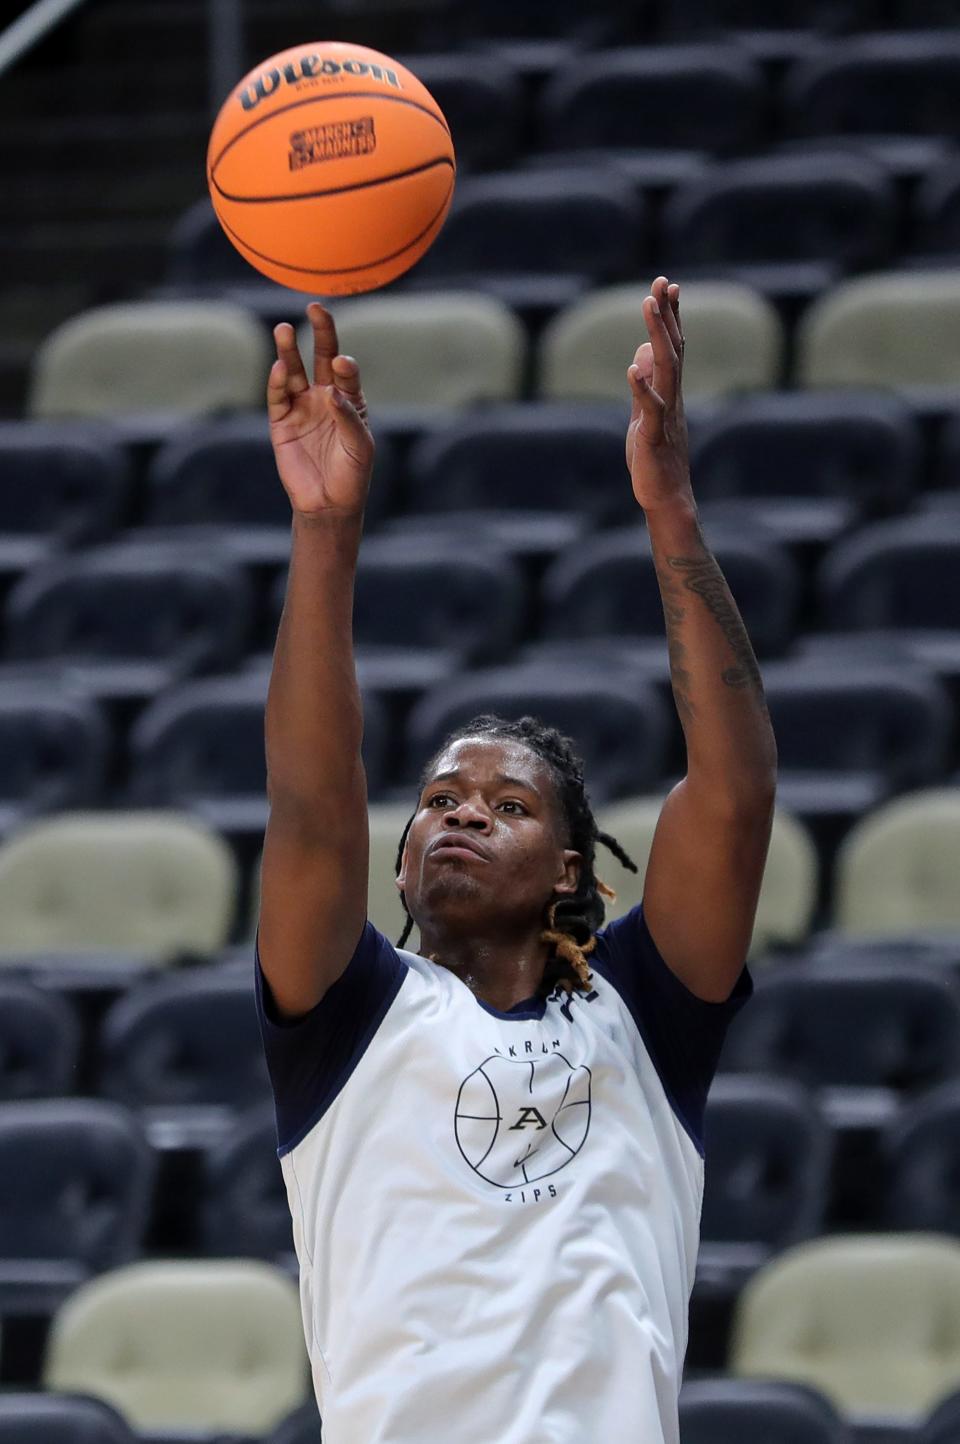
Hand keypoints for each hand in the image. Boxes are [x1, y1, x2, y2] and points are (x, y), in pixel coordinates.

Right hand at [267, 302, 373, 519]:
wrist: (328, 504)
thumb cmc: (352, 475)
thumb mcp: (360, 447)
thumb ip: (349, 418)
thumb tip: (332, 391)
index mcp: (350, 399)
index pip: (347, 372)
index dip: (345, 365)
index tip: (343, 364)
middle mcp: (325, 397)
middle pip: (321, 357)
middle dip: (320, 332)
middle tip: (316, 307)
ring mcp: (302, 407)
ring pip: (294, 371)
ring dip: (289, 351)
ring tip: (284, 329)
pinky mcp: (282, 422)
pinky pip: (278, 397)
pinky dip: (277, 382)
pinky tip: (279, 367)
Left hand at [625, 276, 693, 514]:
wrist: (666, 496)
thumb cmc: (655, 457)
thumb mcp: (645, 414)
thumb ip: (644, 384)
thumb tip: (641, 352)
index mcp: (670, 392)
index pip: (674, 347)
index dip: (671, 317)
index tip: (668, 286)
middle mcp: (672, 397)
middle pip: (673, 349)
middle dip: (667, 314)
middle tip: (662, 282)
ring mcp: (665, 415)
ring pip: (665, 369)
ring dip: (659, 335)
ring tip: (649, 306)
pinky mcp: (653, 435)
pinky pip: (650, 408)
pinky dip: (642, 387)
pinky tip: (633, 367)